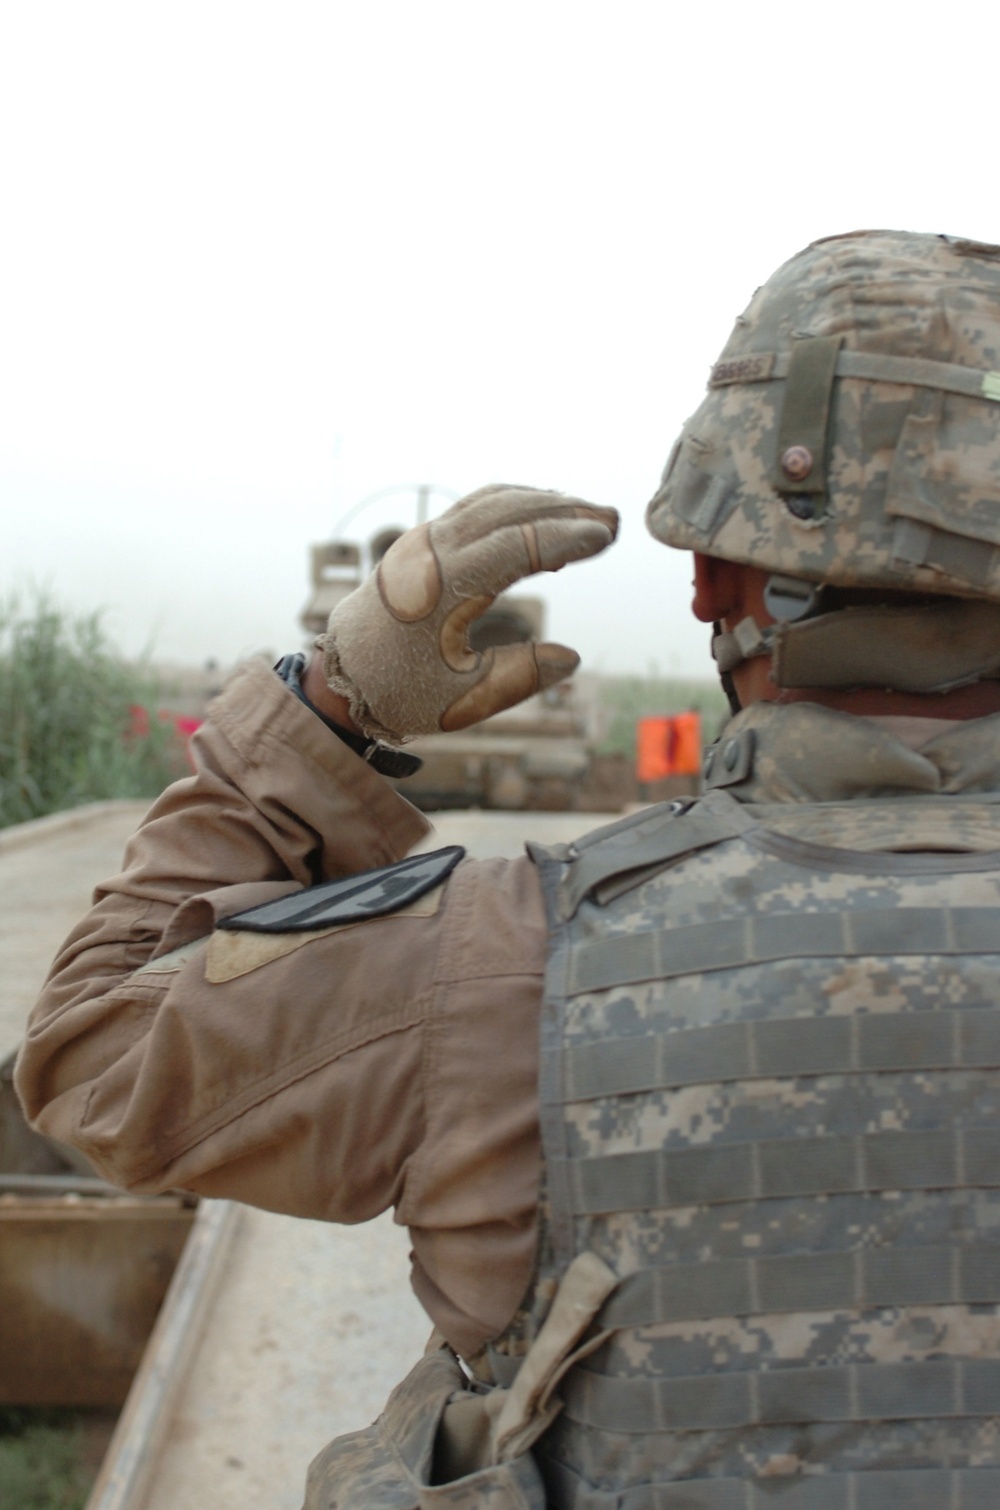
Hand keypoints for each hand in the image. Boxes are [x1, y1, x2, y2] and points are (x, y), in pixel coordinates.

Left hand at [316, 484, 618, 743]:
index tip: (605, 538)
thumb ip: (520, 676)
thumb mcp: (462, 698)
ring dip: (543, 502)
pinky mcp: (422, 542)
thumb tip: (571, 657)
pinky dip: (516, 506)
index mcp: (442, 588)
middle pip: (509, 511)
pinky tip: (546, 517)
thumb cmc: (401, 691)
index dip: (565, 537)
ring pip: (492, 503)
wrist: (342, 677)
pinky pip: (476, 509)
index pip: (516, 545)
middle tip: (613, 520)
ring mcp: (423, 541)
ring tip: (590, 515)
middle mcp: (431, 552)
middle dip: (565, 511)